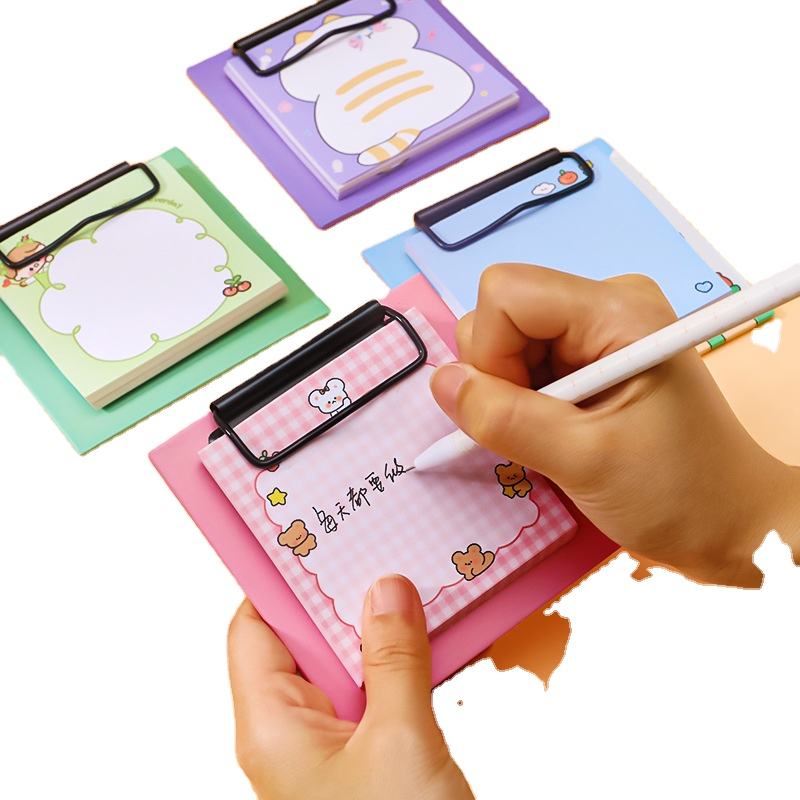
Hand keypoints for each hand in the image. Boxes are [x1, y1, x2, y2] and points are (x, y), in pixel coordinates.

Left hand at [229, 576, 473, 799]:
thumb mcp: (400, 741)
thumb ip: (395, 660)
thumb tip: (388, 591)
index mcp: (273, 728)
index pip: (257, 627)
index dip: (283, 580)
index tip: (320, 539)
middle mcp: (292, 734)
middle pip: (305, 642)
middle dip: (344, 600)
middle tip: (381, 553)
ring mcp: (329, 748)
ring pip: (346, 668)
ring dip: (380, 633)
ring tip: (415, 590)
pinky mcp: (364, 759)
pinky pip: (373, 695)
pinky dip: (399, 666)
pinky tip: (432, 641)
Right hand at [430, 264, 799, 586]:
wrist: (727, 523)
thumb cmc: (677, 492)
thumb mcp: (585, 461)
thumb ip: (505, 419)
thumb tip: (440, 383)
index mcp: (616, 310)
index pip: (507, 293)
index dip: (491, 352)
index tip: (517, 409)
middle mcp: (603, 306)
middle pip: (500, 315)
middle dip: (498, 377)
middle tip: (543, 428)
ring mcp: (595, 332)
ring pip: (504, 342)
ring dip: (509, 395)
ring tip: (556, 435)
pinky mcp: (588, 359)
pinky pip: (522, 364)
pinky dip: (521, 402)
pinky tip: (557, 432)